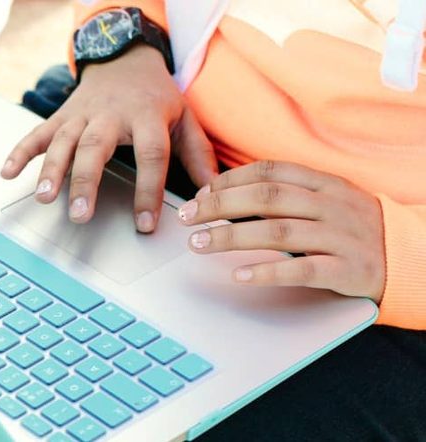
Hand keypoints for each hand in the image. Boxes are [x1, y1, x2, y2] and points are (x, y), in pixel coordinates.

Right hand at [0, 45, 217, 232]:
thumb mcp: (185, 119)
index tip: (144, 225)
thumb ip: (198, 156)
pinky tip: (7, 172)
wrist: (125, 59)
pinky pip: (37, 134)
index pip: (150, 157)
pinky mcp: (60, 116)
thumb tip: (214, 193)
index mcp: (146, 117)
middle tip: (80, 215)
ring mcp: (81, 115)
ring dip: (50, 170)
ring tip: (42, 197)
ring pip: (63, 142)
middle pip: (96, 149)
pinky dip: (20, 152)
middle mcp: (110, 116)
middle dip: (86, 183)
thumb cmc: (155, 96)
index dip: (148, 192)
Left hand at [178, 161, 385, 301]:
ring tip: (199, 244)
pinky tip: (239, 275)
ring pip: (279, 231)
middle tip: (187, 218)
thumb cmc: (356, 229)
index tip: (201, 193)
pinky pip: (303, 269)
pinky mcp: (349, 269)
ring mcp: (342, 237)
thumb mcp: (329, 200)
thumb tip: (227, 193)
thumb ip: (289, 194)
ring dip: (232, 237)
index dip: (230, 181)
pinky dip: (268, 272)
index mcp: (325, 184)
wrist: (412, 257)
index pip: (270, 172)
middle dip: (219, 206)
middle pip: (267, 198)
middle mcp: (333, 206)